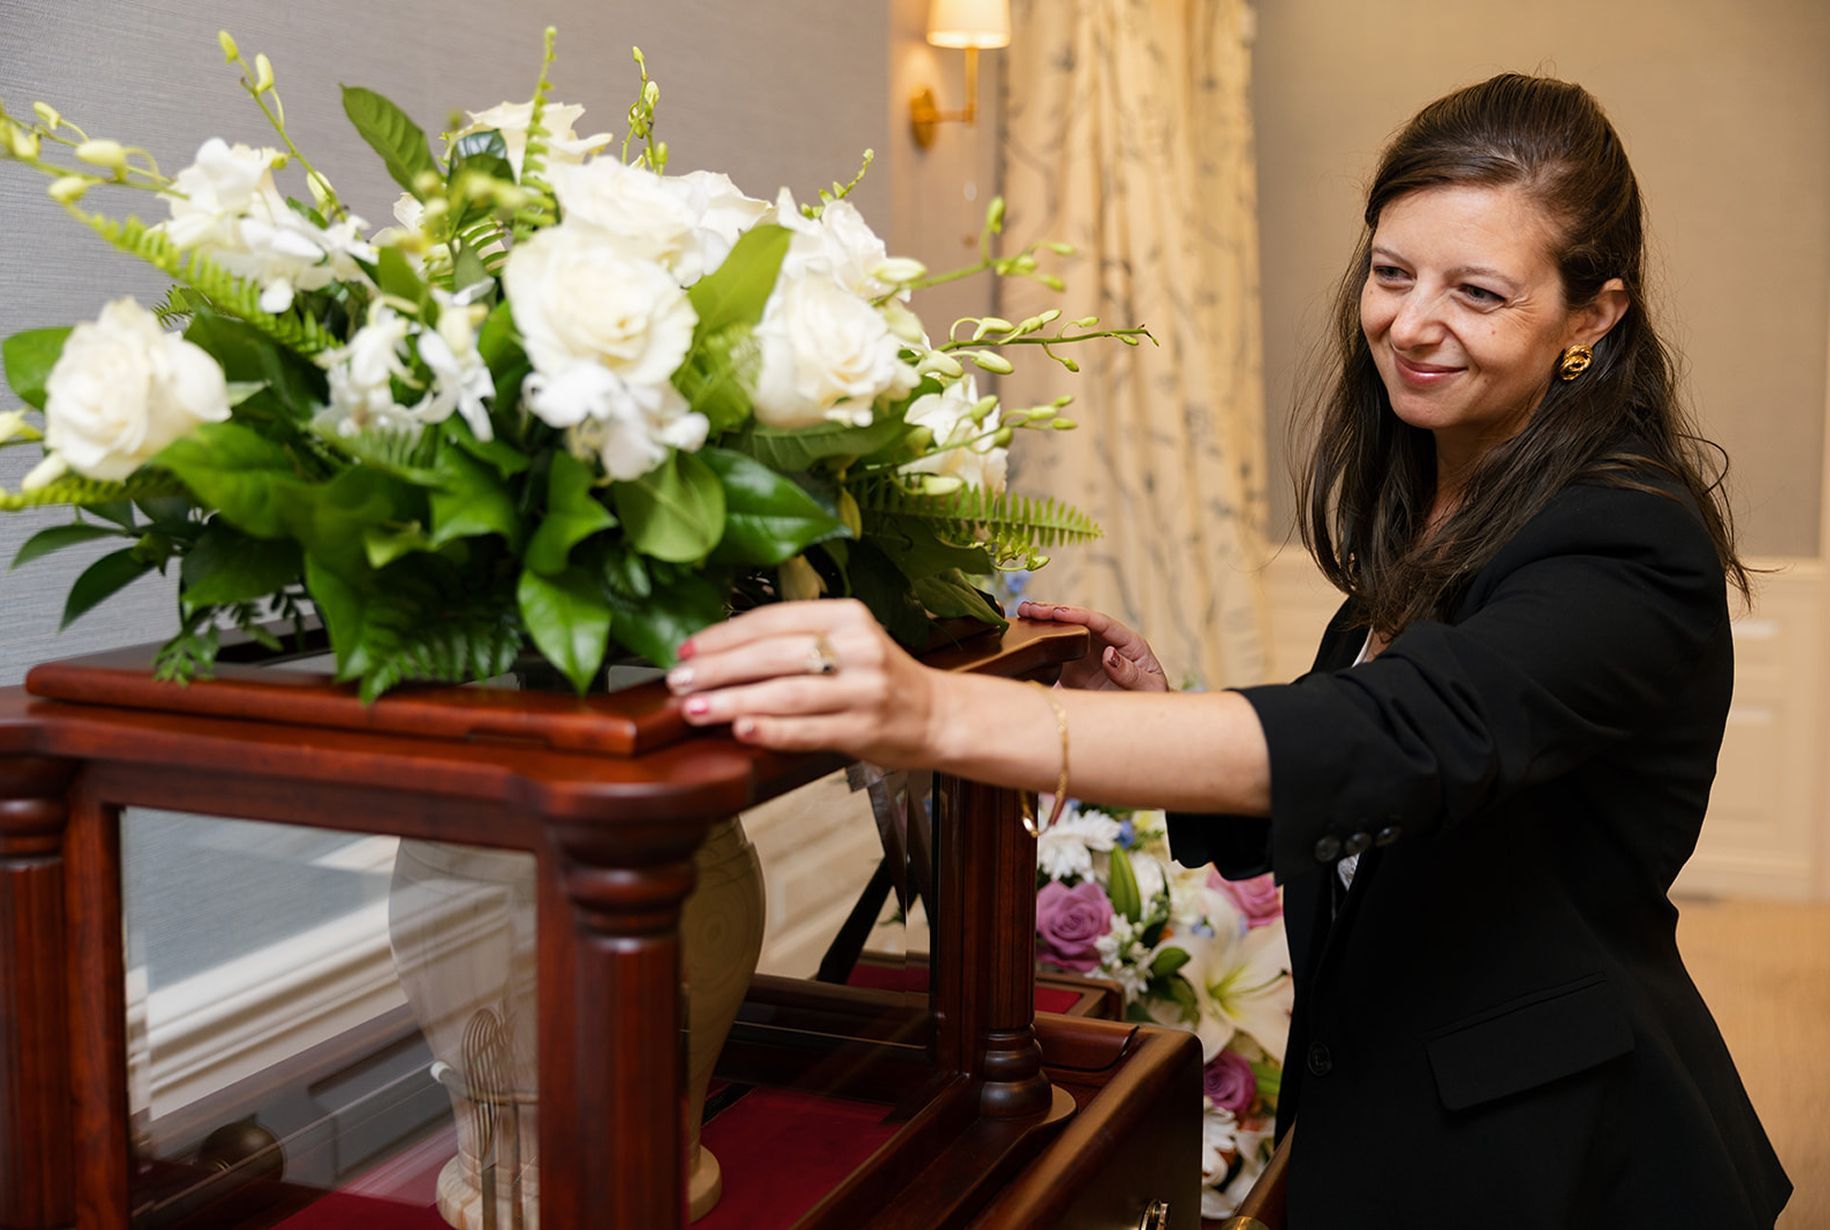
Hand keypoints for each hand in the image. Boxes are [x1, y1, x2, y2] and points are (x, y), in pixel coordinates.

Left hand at [666, 598, 941, 765]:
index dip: (723, 635)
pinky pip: (808, 729)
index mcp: (847, 615)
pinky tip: (741, 731)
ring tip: (694, 710)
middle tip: (679, 682)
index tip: (686, 650)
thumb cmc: (877, 679)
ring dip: (733, 701)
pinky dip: (771, 730)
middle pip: (774, 654)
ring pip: (786, 693)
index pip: (773, 619)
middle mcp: (858, 647)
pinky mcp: (865, 728)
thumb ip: (795, 641)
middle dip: (719, 669)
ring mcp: (864, 689)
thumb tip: (717, 652)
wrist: (937, 715)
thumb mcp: (846, 642)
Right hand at [1016, 600, 1167, 691]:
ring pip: (1065, 632)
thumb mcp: (1148, 688)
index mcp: (1128, 643)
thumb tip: (1109, 653)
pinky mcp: (1075, 668)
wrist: (1142, 721)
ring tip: (1023, 613)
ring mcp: (1089, 655)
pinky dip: (1041, 641)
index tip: (1058, 613)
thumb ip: (1130, 673)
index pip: (1102, 623)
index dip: (1079, 616)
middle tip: (1030, 609)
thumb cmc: (1150, 701)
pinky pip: (1057, 650)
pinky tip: (1024, 634)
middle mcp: (1106, 643)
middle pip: (1079, 622)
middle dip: (1054, 612)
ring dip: (1044, 622)